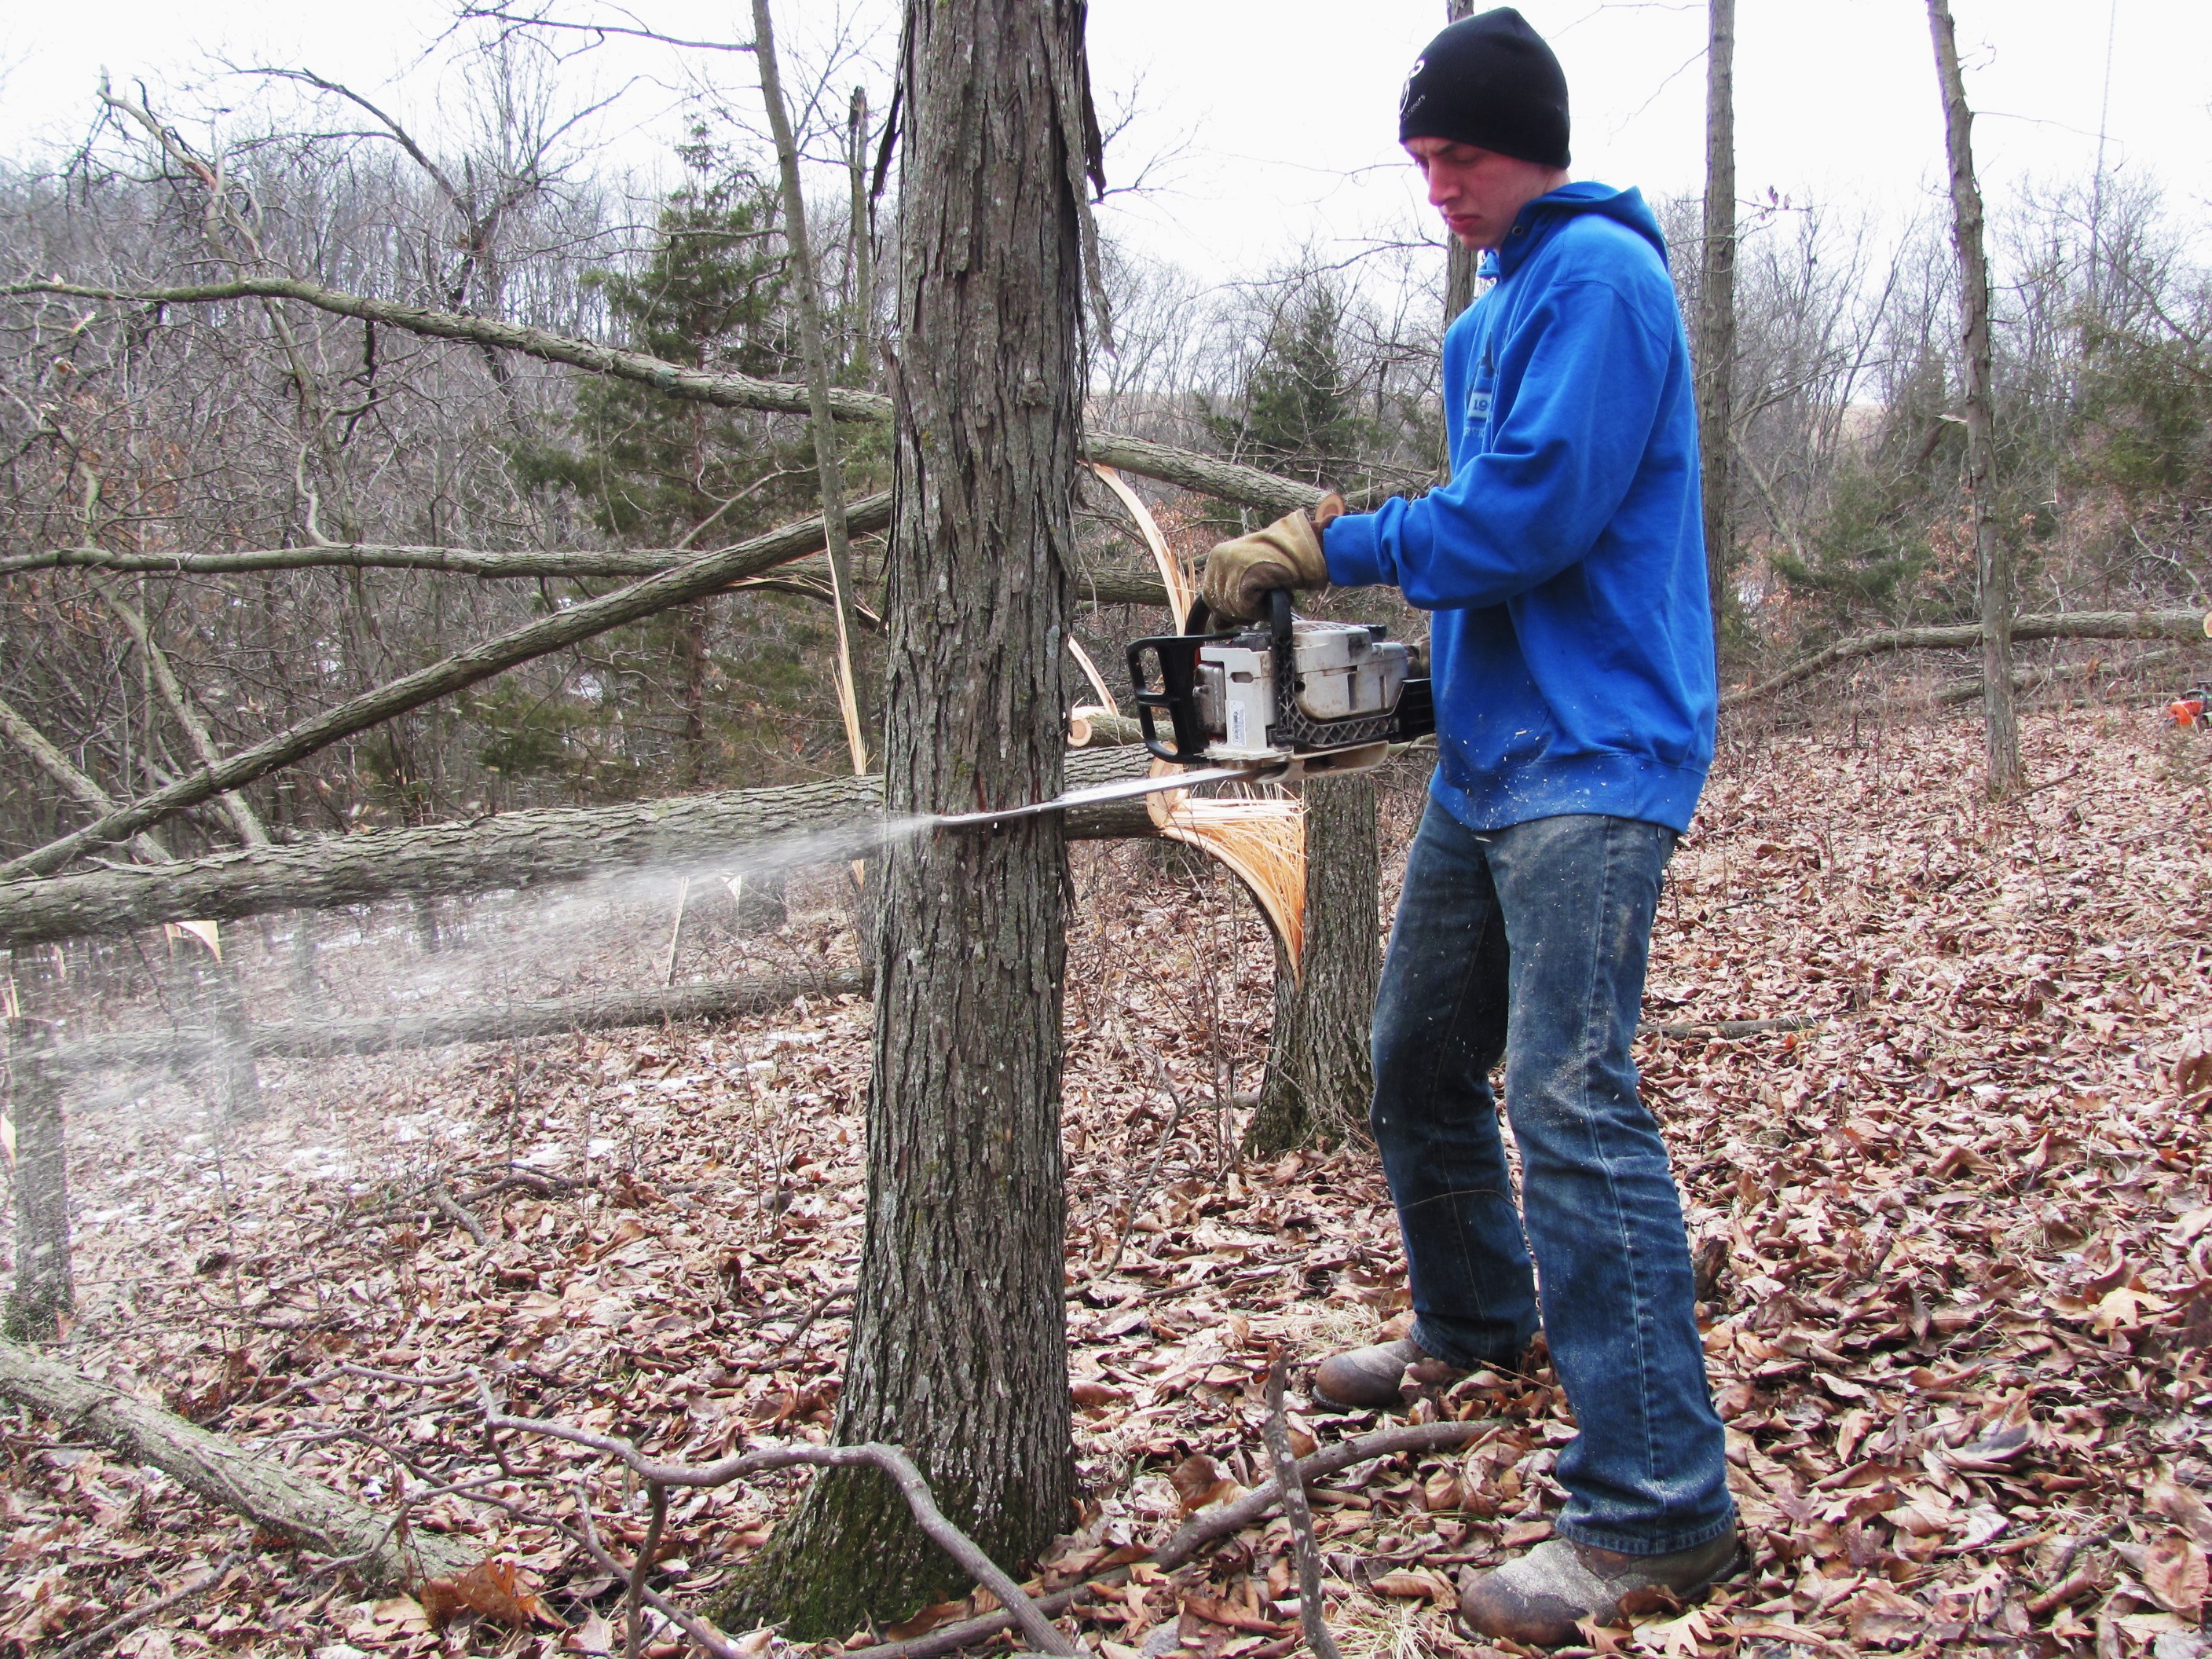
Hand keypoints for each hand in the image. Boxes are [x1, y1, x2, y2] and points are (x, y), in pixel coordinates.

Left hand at [1198, 493, 1343, 621]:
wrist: (1300, 550)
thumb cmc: (1278, 562)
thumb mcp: (1247, 577)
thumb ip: (1230, 598)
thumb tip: (1218, 625)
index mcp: (1216, 557)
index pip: (1211, 597)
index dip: (1229, 608)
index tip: (1246, 605)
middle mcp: (1219, 559)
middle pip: (1221, 605)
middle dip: (1241, 610)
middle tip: (1261, 599)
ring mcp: (1231, 566)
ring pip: (1234, 609)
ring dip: (1254, 609)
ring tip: (1269, 594)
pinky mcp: (1245, 576)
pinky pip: (1248, 608)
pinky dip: (1261, 609)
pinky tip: (1271, 595)